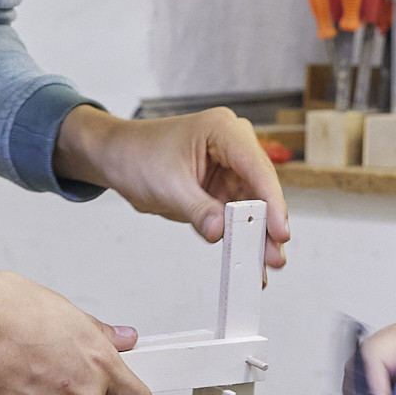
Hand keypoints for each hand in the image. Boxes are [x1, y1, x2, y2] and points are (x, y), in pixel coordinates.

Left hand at [54, 106, 290, 268]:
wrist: (116, 156)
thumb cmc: (137, 155)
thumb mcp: (167, 186)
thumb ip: (198, 210)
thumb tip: (220, 232)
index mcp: (222, 130)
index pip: (256, 167)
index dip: (271, 202)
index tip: (279, 231)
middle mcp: (233, 144)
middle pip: (261, 188)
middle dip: (268, 223)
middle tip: (274, 256)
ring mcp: (231, 166)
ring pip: (255, 204)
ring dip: (258, 234)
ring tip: (266, 264)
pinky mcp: (224, 186)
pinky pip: (240, 212)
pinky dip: (243, 233)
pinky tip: (250, 255)